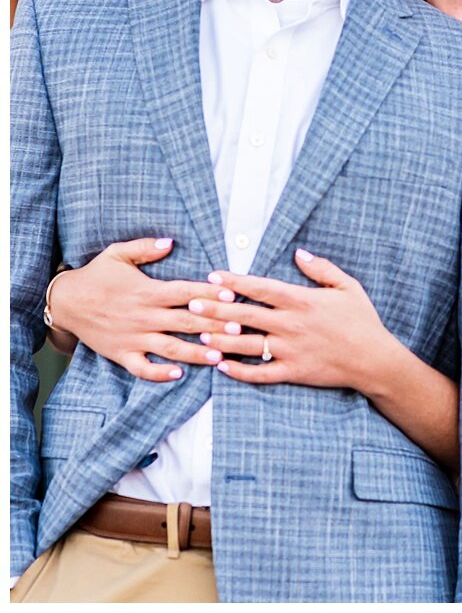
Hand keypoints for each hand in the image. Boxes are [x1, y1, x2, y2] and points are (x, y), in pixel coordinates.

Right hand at [45, 238, 232, 380]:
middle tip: (240, 329)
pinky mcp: (121, 354)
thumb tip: (170, 241)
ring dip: (195, 353)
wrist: (65, 301)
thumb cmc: (96, 275)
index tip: (234, 295)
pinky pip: (141, 368)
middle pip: (185, 321)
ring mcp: (133, 337)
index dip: (210, 294)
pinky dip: (159, 373)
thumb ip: (145, 247)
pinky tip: (179, 375)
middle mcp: (144, 316)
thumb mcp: (118, 253)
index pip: (185, 292)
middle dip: (213, 325)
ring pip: (169, 348)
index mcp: (148, 291)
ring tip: (220, 357)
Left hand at [192, 249, 400, 392]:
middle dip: (215, 308)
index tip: (213, 276)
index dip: (235, 281)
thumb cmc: (363, 320)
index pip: (261, 288)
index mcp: (302, 301)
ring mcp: (289, 350)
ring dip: (219, 340)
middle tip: (191, 303)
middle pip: (245, 314)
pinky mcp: (292, 372)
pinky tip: (221, 367)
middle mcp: (291, 325)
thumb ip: (322, 269)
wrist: (374, 359)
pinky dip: (238, 371)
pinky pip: (259, 373)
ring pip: (245, 344)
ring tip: (198, 336)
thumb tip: (298, 253)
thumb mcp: (348, 286)